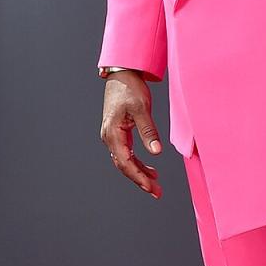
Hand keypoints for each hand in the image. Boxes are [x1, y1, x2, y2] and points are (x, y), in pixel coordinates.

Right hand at [100, 70, 162, 198]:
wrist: (122, 73)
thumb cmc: (130, 88)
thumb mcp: (141, 108)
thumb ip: (148, 131)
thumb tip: (156, 152)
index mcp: (113, 133)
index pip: (126, 162)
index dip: (139, 177)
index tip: (151, 188)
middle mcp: (109, 137)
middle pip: (124, 166)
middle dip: (140, 180)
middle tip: (156, 192)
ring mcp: (113, 135)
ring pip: (125, 161)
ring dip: (140, 173)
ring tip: (155, 184)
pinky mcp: (118, 132)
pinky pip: (127, 153)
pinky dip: (138, 162)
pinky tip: (150, 168)